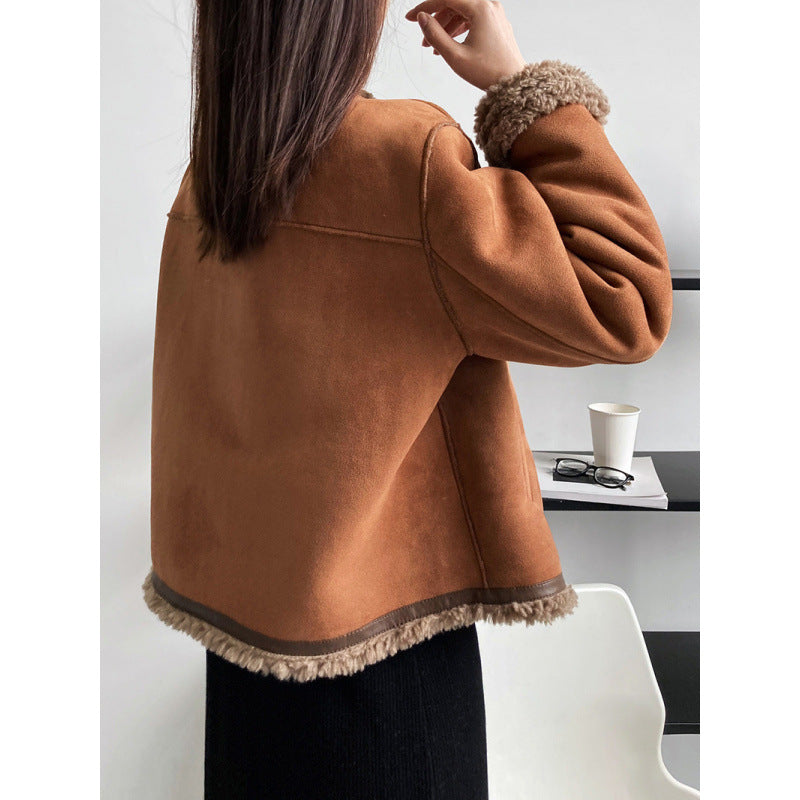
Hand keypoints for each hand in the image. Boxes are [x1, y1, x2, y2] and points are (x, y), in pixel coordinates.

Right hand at [405, 0, 525, 90]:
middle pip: (454, 3)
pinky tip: (447, 43)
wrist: (512, 83)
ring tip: (432, 46)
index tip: (410, 18)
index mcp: (481, 8)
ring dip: (445, 25)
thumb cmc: (487, 72)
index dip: (425, 7)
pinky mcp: (496, 22)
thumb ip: (435, 34)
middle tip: (421, 35)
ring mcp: (494, 12)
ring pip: (462, 11)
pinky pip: (472, 18)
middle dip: (435, 18)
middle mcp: (490, 5)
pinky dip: (458, 28)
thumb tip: (422, 18)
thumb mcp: (455, 56)